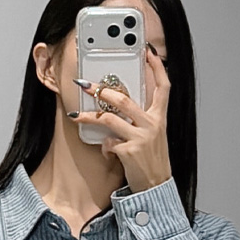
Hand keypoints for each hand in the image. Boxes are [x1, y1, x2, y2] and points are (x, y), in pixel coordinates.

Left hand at [72, 43, 172, 193]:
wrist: (155, 187)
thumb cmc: (151, 161)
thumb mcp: (152, 137)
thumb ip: (140, 120)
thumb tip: (117, 108)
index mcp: (159, 118)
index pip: (163, 87)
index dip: (157, 68)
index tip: (148, 52)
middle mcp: (153, 125)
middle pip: (125, 100)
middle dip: (102, 90)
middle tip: (86, 85)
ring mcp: (141, 138)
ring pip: (110, 118)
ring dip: (89, 116)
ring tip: (76, 115)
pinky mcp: (129, 151)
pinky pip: (108, 142)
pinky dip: (104, 147)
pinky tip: (108, 153)